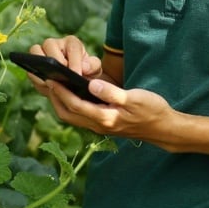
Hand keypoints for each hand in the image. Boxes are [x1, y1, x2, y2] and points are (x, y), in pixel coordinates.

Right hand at [28, 35, 101, 79]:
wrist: (73, 82)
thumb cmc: (85, 72)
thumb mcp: (94, 69)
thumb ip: (93, 66)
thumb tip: (84, 67)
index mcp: (72, 42)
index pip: (72, 47)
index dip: (74, 61)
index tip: (77, 75)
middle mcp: (55, 43)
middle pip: (50, 45)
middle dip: (56, 61)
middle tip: (63, 77)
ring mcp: (42, 52)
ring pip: (35, 51)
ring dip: (42, 65)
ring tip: (52, 80)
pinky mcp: (34, 65)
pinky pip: (30, 67)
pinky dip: (36, 77)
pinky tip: (45, 86)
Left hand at [44, 78, 177, 144]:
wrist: (163, 128)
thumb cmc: (152, 110)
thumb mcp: (135, 98)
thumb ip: (112, 93)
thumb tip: (91, 84)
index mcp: (105, 118)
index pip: (76, 105)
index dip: (61, 93)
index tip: (50, 79)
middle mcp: (99, 125)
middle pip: (68, 114)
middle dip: (54, 98)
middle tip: (45, 80)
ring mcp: (100, 127)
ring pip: (72, 116)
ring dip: (60, 102)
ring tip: (52, 85)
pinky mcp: (103, 124)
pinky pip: (80, 115)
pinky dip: (70, 104)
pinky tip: (69, 92)